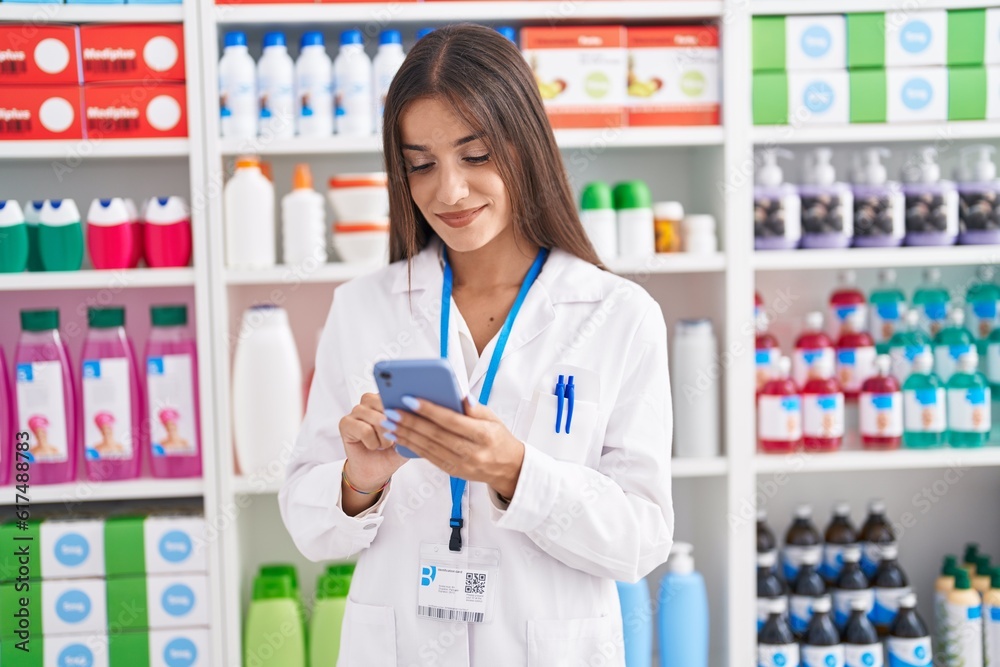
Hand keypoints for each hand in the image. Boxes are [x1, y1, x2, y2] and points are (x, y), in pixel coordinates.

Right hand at [339, 393, 407, 490]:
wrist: (375, 471)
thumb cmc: (391, 453)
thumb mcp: (409, 438)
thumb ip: (412, 423)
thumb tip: (416, 410)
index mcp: (385, 399)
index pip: (395, 393)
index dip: (402, 407)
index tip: (406, 419)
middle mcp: (370, 402)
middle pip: (384, 404)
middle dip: (393, 426)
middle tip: (391, 438)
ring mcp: (356, 411)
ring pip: (377, 419)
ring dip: (383, 437)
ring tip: (382, 444)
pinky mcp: (345, 423)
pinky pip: (365, 430)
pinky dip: (372, 443)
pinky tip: (371, 446)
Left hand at [382, 395, 524, 498]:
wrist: (508, 468)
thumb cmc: (498, 438)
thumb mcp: (493, 419)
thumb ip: (475, 408)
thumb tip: (461, 395)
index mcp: (483, 434)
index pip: (451, 420)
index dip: (429, 410)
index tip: (409, 399)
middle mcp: (472, 451)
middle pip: (435, 435)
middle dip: (410, 422)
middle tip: (391, 411)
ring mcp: (461, 464)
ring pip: (428, 448)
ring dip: (405, 435)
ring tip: (388, 423)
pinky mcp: (453, 471)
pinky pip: (428, 457)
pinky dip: (411, 446)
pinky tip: (398, 437)